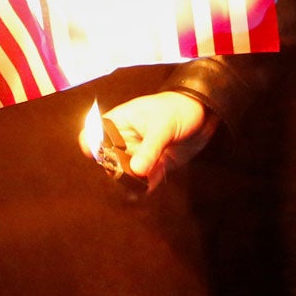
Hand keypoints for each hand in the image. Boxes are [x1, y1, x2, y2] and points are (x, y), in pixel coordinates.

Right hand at [78, 90, 215, 192]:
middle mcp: (125, 139)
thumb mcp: (163, 126)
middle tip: (130, 173)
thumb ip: (150, 149)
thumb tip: (136, 171)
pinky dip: (146, 186)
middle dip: (115, 170)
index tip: (99, 156)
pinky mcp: (153, 165)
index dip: (91, 146)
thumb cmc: (178, 109)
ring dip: (131, 182)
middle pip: (108, 160)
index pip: (93, 134)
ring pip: (125, 173)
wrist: (204, 114)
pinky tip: (151, 186)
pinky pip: (144, 180)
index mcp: (119, 122)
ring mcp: (138, 153)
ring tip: (141, 185)